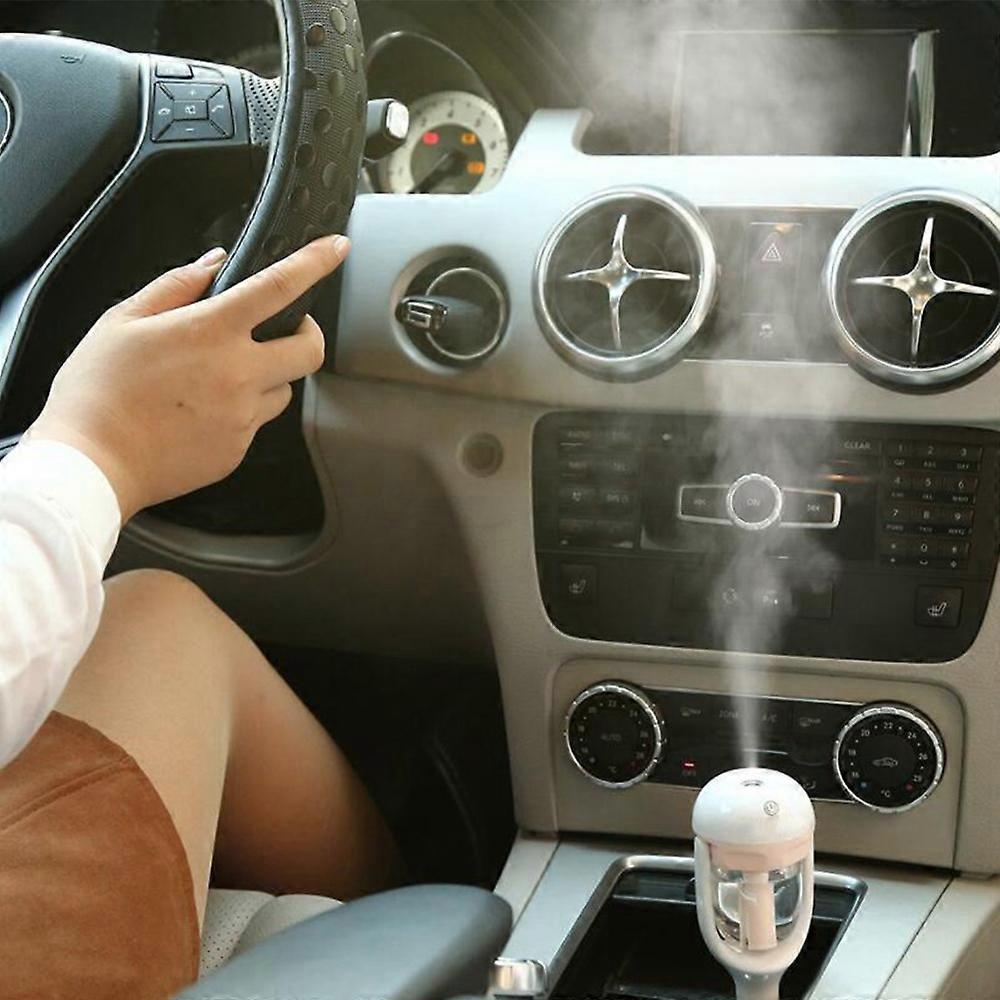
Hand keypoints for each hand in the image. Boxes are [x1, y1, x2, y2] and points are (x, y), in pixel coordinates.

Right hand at [29, 235, 350, 520]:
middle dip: (306, 333)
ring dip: (268, 377)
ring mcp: (243, 416)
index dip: (315, 262)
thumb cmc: (96, 393)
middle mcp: (237, 375)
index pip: (280, 287)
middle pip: (310, 349)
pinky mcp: (238, 450)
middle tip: (284, 329)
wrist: (91, 464)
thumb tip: (214, 263)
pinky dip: (242, 411)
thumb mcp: (123, 321)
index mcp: (210, 332)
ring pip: (284, 389)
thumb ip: (176, 285)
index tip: (336, 247)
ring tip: (222, 378)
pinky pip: (257, 422)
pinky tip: (202, 411)